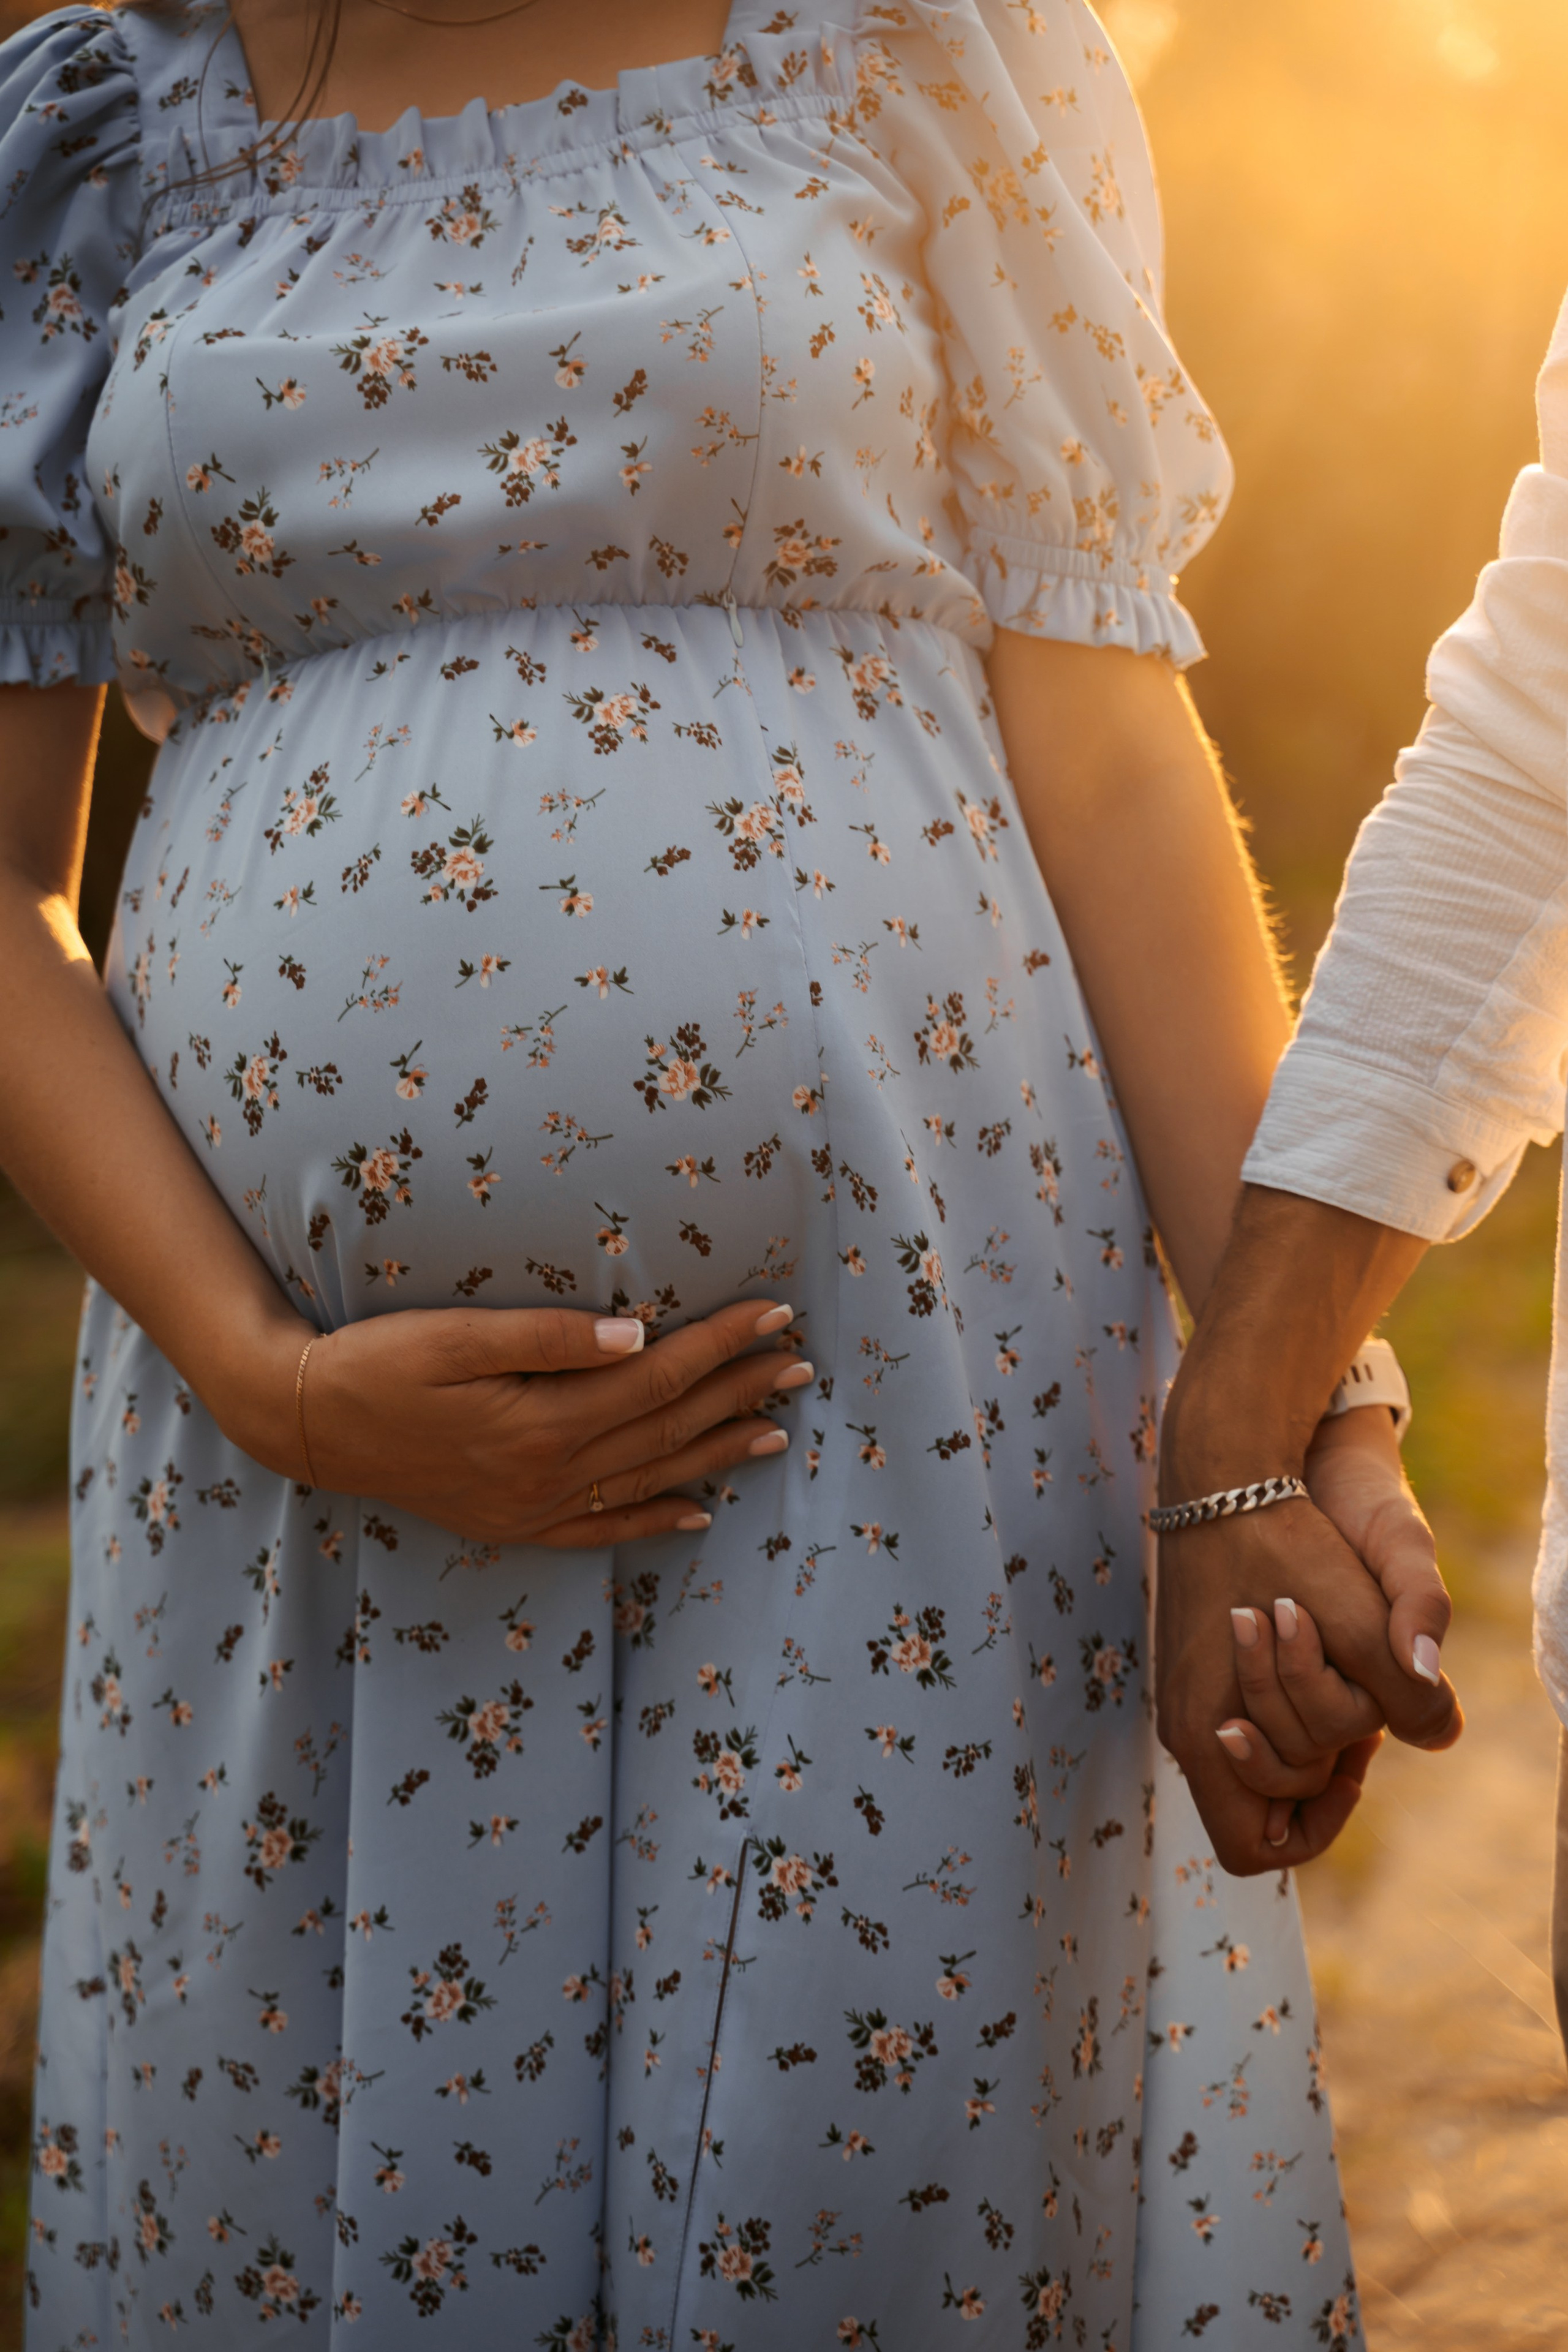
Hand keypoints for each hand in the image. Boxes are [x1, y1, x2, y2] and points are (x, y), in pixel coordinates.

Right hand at [234, 1297, 803, 1546]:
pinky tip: (698, 1513)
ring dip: (718, 1452)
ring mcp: (533, 1507)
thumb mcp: (455, 1338)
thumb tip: (641, 1332)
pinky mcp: (512, 1522)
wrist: (303, 1425)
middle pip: (668, 1429)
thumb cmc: (375, 1364)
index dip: (722, 1344)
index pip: (658, 1378)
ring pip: (649, 1479)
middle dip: (740, 1394)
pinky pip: (602, 1530)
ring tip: (778, 1429)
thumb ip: (550, 1338)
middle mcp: (549, 1475)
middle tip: (801, 1363)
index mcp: (543, 1423)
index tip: (775, 1312)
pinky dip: (654, 1521)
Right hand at [1155, 1418, 1460, 1874]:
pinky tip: (1320, 1643)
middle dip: (1323, 1761)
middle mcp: (1184, 1724)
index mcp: (1208, 1732)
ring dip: (1310, 1722)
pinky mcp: (1193, 1662)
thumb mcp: (1359, 1619)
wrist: (1224, 1470)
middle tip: (1361, 1704)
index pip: (1257, 1849)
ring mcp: (1184, 1692)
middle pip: (1265, 1800)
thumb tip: (1443, 1734)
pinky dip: (1291, 1694)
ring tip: (1342, 1663)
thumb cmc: (1285, 1545)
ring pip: (1260, 1751)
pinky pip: (1247, 1712)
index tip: (1354, 1763)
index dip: (1317, 1825)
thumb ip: (1405, 1691)